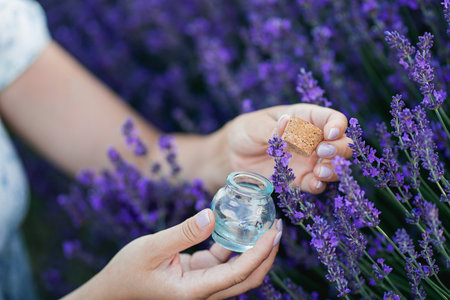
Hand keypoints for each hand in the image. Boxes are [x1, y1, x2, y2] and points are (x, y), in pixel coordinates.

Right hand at [64, 209, 281, 299]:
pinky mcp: (198, 272)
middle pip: (247, 278)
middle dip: (267, 254)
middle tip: (277, 227)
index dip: (260, 254)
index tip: (274, 232)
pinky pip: (223, 260)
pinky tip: (240, 226)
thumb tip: (211, 216)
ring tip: (265, 224)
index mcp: (194, 290)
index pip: (238, 275)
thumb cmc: (128, 271)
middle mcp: (204, 290)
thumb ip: (183, 233)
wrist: (114, 288)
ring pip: (238, 270)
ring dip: (254, 249)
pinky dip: (234, 244)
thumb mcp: (151, 248)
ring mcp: (202, 282)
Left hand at [224, 104, 351, 193]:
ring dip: (333, 169)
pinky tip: (313, 183)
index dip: (337, 125)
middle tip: (322, 152)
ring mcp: (309, 161)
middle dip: (338, 149)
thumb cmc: (246, 131)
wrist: (233, 154)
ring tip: (319, 171)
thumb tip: (289, 127)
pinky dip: (319, 185)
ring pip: (334, 166)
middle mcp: (313, 140)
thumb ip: (274, 130)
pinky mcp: (301, 179)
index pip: (332, 119)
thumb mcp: (256, 127)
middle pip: (341, 144)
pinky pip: (317, 184)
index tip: (329, 134)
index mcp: (305, 118)